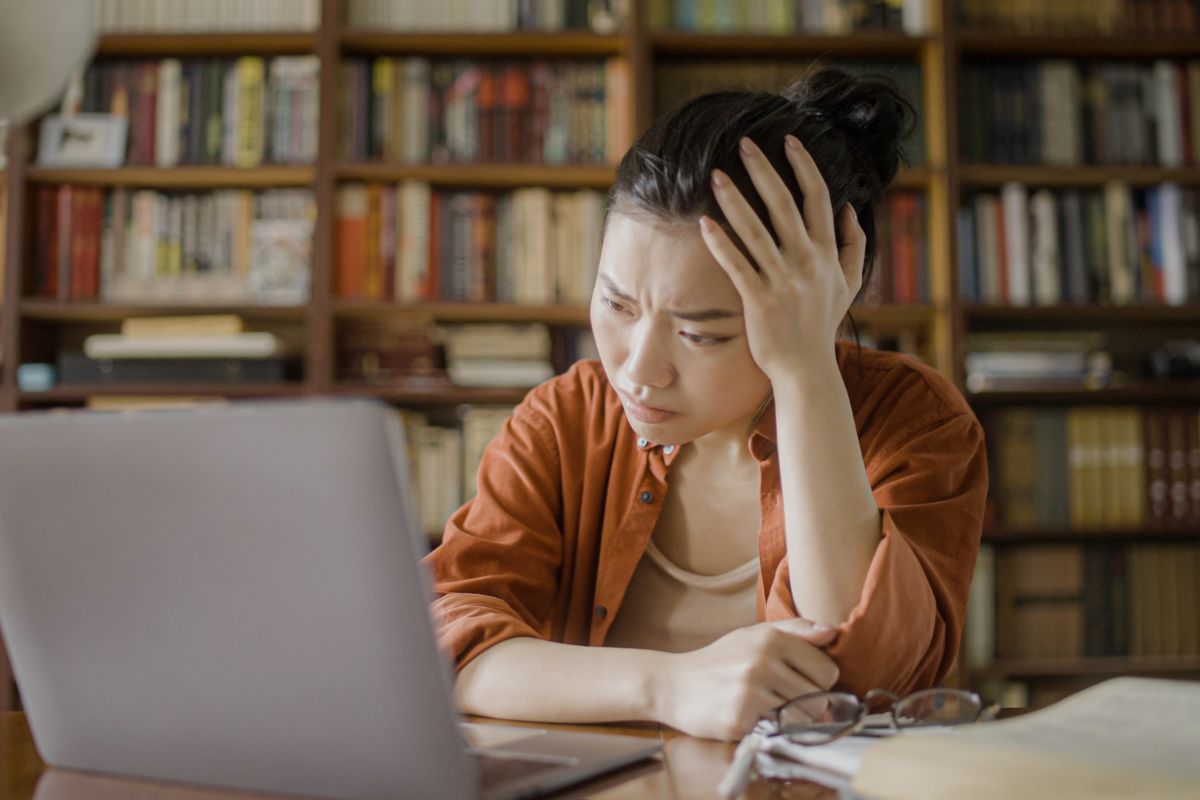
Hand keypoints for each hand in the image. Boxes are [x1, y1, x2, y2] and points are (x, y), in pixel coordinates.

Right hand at [653, 617, 839, 740]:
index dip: (816, 682)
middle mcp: (762, 662)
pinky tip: (746, 716)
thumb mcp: (754, 635)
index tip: (796, 682)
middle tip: (775, 697)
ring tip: (761, 706)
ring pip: (801, 717)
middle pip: (818, 697)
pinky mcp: (739, 718)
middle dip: (803, 702)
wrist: (673, 685)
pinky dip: (766, 728)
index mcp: (771, 639)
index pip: (827, 671)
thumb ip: (796, 631)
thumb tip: (832, 632)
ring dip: (786, 718)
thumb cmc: (719, 661)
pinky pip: (776, 731)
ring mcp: (751, 691)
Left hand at [699, 135, 865, 380]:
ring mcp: (783, 281)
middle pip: (785, 205)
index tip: (788, 141)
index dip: (804, 166)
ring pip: (757, 231)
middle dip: (765, 170)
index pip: (818, 198)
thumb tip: (850, 210)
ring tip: (717, 175)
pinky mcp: (760, 300)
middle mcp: (807, 262)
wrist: (806, 368)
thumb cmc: (821, 326)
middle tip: (744, 144)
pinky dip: (721, 243)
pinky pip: (738, 265)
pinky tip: (704, 223)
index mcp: (827, 253)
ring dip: (735, 200)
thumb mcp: (848, 285)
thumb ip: (854, 246)